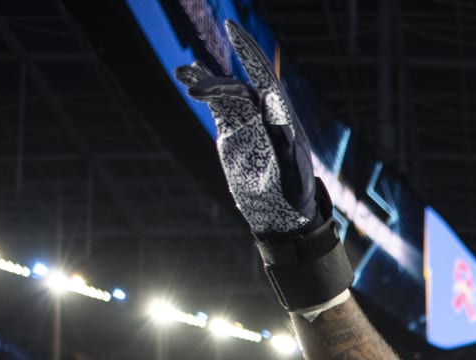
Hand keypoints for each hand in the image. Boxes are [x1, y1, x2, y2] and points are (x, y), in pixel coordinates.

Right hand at [175, 22, 323, 235]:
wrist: (281, 213)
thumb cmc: (293, 196)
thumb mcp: (292, 173)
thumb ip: (285, 142)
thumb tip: (274, 107)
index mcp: (282, 117)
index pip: (264, 78)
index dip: (249, 53)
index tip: (232, 30)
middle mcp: (265, 114)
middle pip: (239, 88)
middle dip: (216, 83)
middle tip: (192, 87)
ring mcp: (248, 121)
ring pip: (225, 93)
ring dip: (204, 82)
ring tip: (182, 74)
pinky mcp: (233, 131)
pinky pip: (217, 106)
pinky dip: (203, 91)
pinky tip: (186, 77)